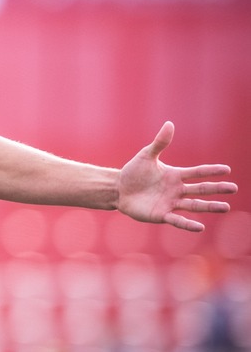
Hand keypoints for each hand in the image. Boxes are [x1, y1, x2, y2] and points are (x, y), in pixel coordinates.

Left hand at [117, 121, 236, 231]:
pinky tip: (200, 227)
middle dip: (216, 189)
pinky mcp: (161, 215)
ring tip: (225, 207)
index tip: (227, 170)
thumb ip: (159, 143)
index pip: (197, 172)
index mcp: (175, 175)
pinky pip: (177, 220)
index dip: (211, 171)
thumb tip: (170, 123)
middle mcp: (176, 190)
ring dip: (209, 206)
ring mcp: (170, 203)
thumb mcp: (146, 155)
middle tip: (234, 188)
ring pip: (194, 205)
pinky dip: (188, 224)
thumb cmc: (134, 172)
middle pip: (200, 189)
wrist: (119, 189)